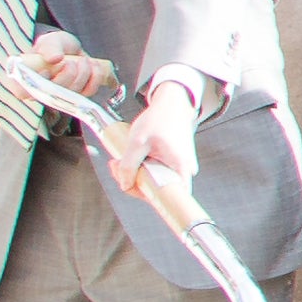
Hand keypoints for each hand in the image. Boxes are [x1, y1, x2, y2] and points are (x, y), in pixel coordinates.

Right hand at [20, 30, 116, 103]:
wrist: (69, 49)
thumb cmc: (53, 46)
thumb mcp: (49, 42)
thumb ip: (50, 47)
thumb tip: (54, 58)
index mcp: (23, 80)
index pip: (22, 91)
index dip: (38, 83)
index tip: (48, 70)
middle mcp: (39, 93)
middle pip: (54, 93)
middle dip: (68, 74)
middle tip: (70, 60)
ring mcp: (59, 97)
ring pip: (73, 93)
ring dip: (83, 73)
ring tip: (83, 60)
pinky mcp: (77, 97)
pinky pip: (88, 92)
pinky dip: (94, 77)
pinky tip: (92, 66)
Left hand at [103, 78, 202, 199]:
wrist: (172, 104)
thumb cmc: (159, 119)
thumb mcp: (137, 142)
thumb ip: (128, 166)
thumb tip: (124, 185)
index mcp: (180, 167)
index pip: (168, 197)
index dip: (148, 197)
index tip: (132, 189)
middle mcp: (185, 170)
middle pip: (157, 189)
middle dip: (133, 181)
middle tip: (116, 166)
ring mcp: (181, 167)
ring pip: (155, 181)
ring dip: (136, 173)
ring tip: (121, 159)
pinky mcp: (175, 163)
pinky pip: (158, 173)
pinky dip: (143, 168)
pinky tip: (132, 158)